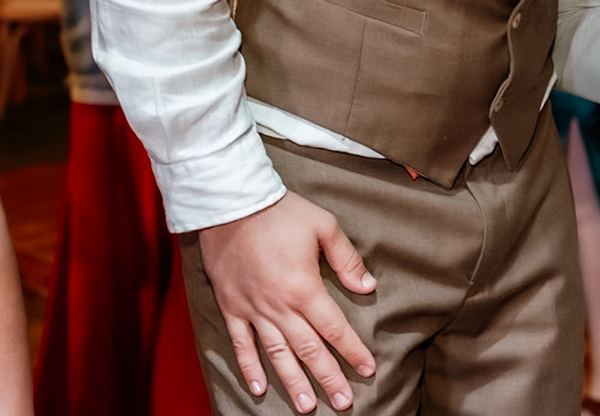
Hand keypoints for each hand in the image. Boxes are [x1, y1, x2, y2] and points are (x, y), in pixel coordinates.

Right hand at [197, 191, 377, 411]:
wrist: (232, 204)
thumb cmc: (281, 212)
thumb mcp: (325, 227)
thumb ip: (347, 260)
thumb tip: (368, 287)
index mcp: (305, 289)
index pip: (334, 328)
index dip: (352, 351)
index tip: (367, 369)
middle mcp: (279, 307)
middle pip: (308, 350)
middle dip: (328, 378)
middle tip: (343, 403)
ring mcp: (253, 310)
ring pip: (276, 355)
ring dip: (292, 382)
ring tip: (306, 405)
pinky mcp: (231, 307)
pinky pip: (240, 345)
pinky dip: (249, 368)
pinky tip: (259, 388)